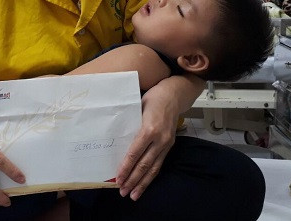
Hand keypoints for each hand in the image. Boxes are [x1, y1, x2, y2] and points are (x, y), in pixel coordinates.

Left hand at [116, 82, 177, 200]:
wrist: (174, 95)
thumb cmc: (152, 98)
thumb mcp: (137, 107)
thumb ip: (129, 124)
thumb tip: (115, 141)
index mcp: (149, 129)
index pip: (135, 153)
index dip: (126, 167)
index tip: (118, 178)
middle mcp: (160, 139)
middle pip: (144, 164)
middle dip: (133, 180)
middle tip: (123, 192)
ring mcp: (167, 143)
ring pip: (154, 168)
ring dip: (143, 183)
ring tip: (134, 195)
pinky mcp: (170, 145)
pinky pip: (160, 163)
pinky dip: (152, 175)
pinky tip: (145, 183)